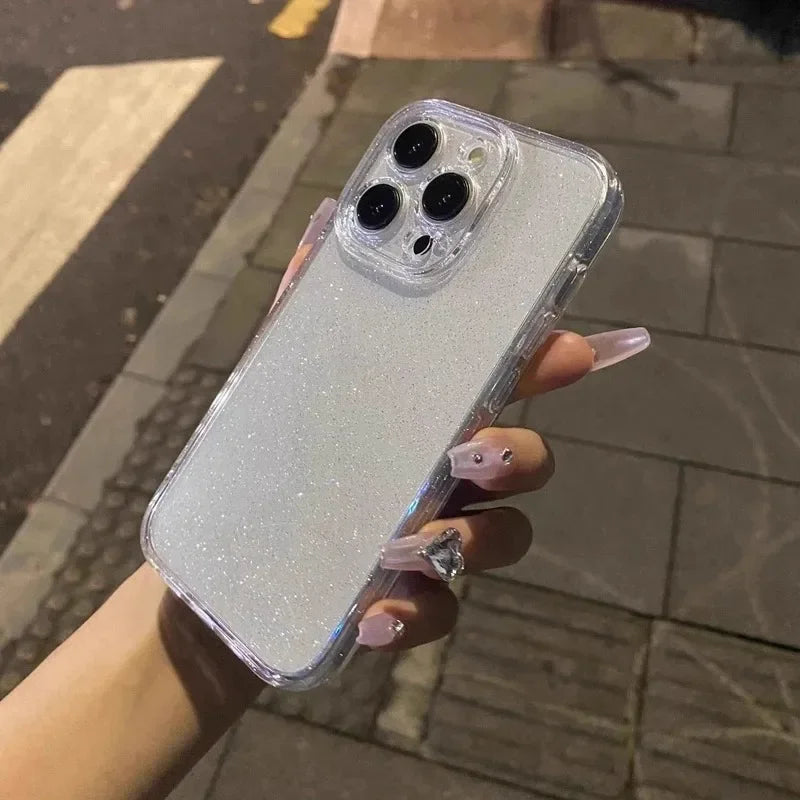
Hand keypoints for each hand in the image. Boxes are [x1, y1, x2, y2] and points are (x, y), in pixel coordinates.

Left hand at [280, 199, 649, 650]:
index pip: (500, 382)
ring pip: (501, 539)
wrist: (221, 567)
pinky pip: (441, 611)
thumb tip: (327, 222)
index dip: (544, 362)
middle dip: (518, 455)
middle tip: (472, 452)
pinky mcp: (408, 603)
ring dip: (472, 540)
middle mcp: (441, 476)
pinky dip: (415, 612)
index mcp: (421, 417)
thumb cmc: (261, 461)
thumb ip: (304, 309)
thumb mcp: (277, 378)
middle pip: (521, 461)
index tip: (569, 349)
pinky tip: (370, 611)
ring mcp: (431, 542)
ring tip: (407, 543)